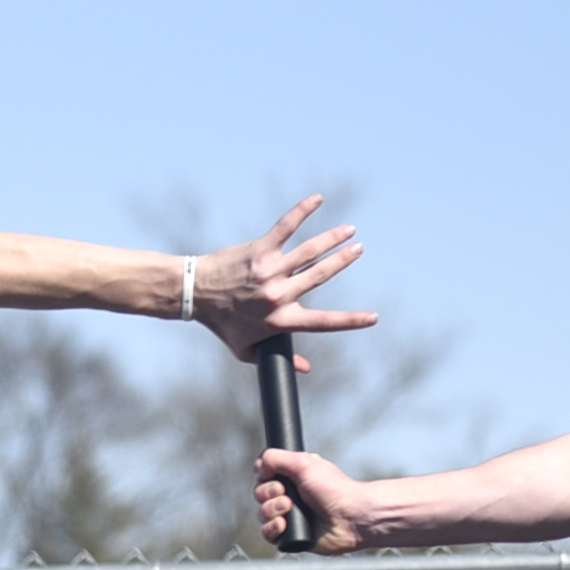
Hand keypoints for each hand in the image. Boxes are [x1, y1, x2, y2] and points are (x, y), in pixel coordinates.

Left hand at [195, 195, 376, 361]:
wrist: (195, 294)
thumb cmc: (221, 323)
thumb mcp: (246, 350)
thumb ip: (275, 359)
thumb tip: (308, 370)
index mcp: (280, 321)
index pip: (324, 322)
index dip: (351, 321)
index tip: (373, 318)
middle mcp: (279, 295)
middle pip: (321, 276)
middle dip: (344, 261)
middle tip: (359, 249)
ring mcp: (271, 270)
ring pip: (310, 252)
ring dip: (333, 239)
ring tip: (349, 230)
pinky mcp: (260, 250)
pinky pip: (286, 227)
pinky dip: (302, 212)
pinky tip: (317, 199)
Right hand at [255, 447, 370, 553]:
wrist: (351, 518)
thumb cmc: (334, 490)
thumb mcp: (304, 462)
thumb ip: (276, 458)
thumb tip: (259, 467)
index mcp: (293, 477)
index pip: (263, 475)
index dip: (263, 476)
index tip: (274, 476)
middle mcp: (290, 495)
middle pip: (259, 494)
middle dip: (268, 494)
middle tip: (287, 495)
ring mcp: (290, 516)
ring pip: (262, 514)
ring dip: (270, 511)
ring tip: (288, 509)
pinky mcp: (291, 536)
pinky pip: (267, 534)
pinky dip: (272, 529)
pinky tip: (284, 525)